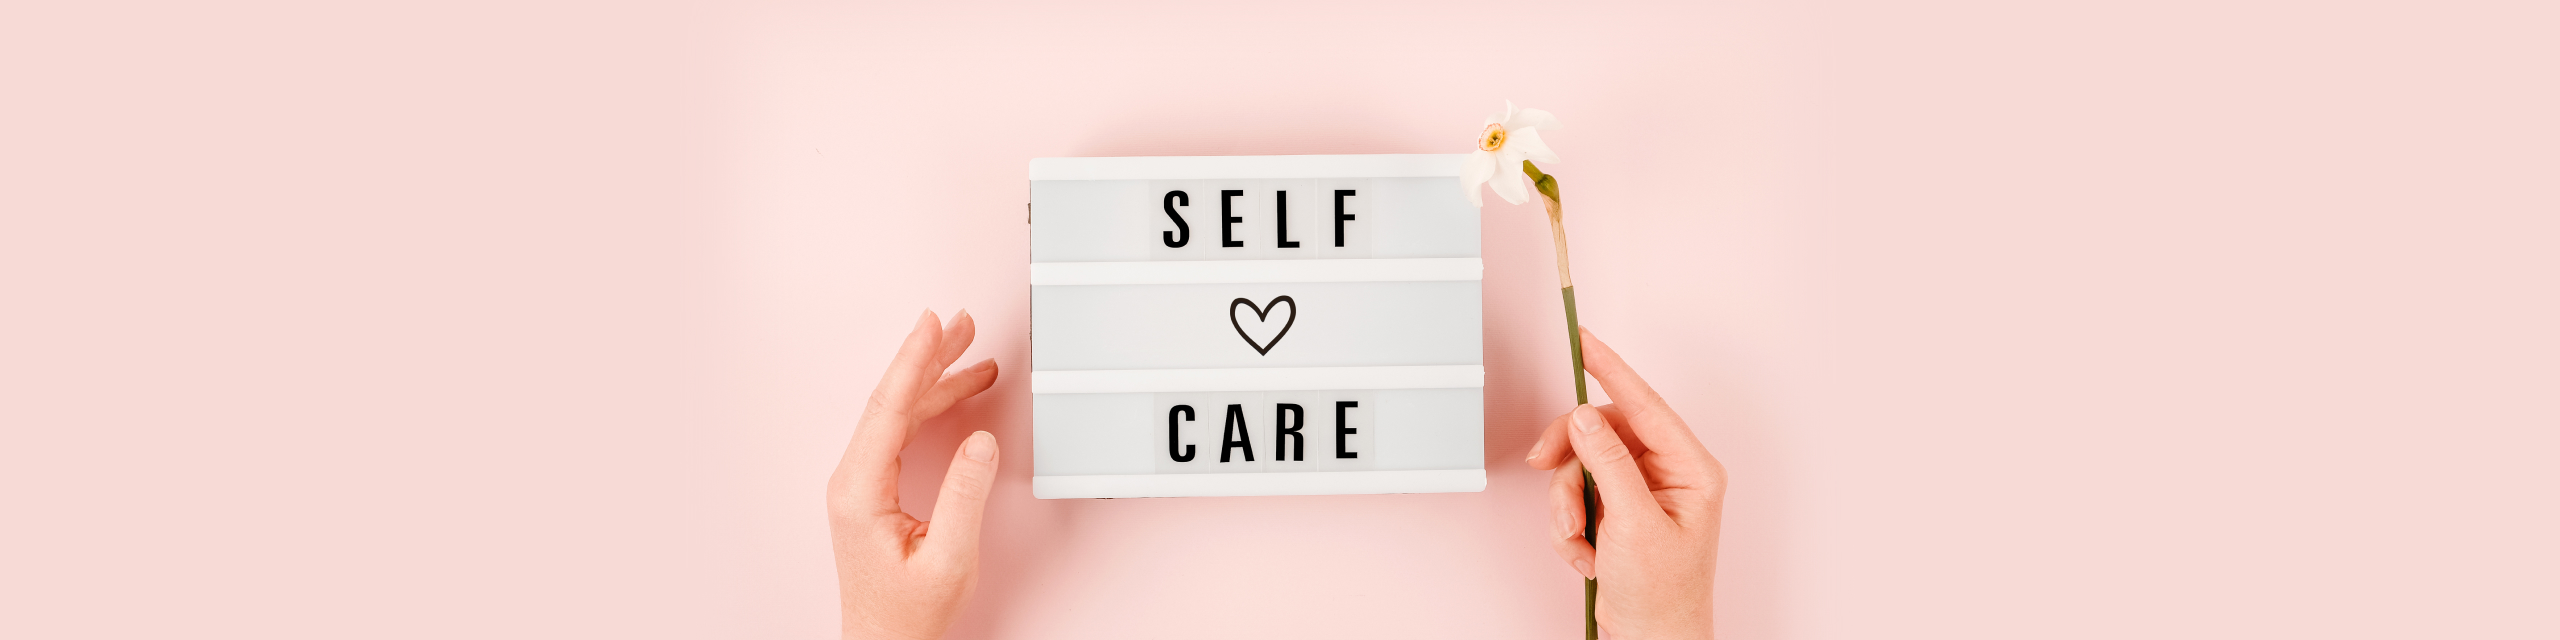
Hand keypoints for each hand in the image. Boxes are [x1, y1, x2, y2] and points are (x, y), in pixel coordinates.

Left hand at [827, 310, 1001, 639]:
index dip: (913, 362)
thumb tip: (981, 442)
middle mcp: (853, 480)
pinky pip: (901, 433)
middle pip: (891, 401)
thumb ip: (965, 496)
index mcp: (860, 490)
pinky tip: (957, 395)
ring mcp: (861, 483)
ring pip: (898, 414)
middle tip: (960, 322)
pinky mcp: (874, 490)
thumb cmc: (910, 612)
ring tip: (971, 353)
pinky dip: (931, 408)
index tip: (932, 324)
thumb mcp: (949, 557)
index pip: (889, 409)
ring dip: (934, 381)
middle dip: (927, 359)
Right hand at [1524, 327, 1727, 638]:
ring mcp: (1641, 492)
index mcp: (1690, 469)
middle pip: (1602, 432)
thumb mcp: (1632, 524)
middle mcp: (1668, 473)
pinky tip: (1585, 554)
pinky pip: (1577, 493)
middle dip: (1570, 463)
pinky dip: (1570, 524)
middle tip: (1544, 469)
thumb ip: (1608, 463)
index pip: (1644, 404)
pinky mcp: (1618, 510)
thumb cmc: (1662, 594)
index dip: (1610, 370)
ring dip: (1567, 504)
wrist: (1651, 639)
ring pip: (1582, 464)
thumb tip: (1583, 417)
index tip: (1583, 340)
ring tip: (1577, 541)